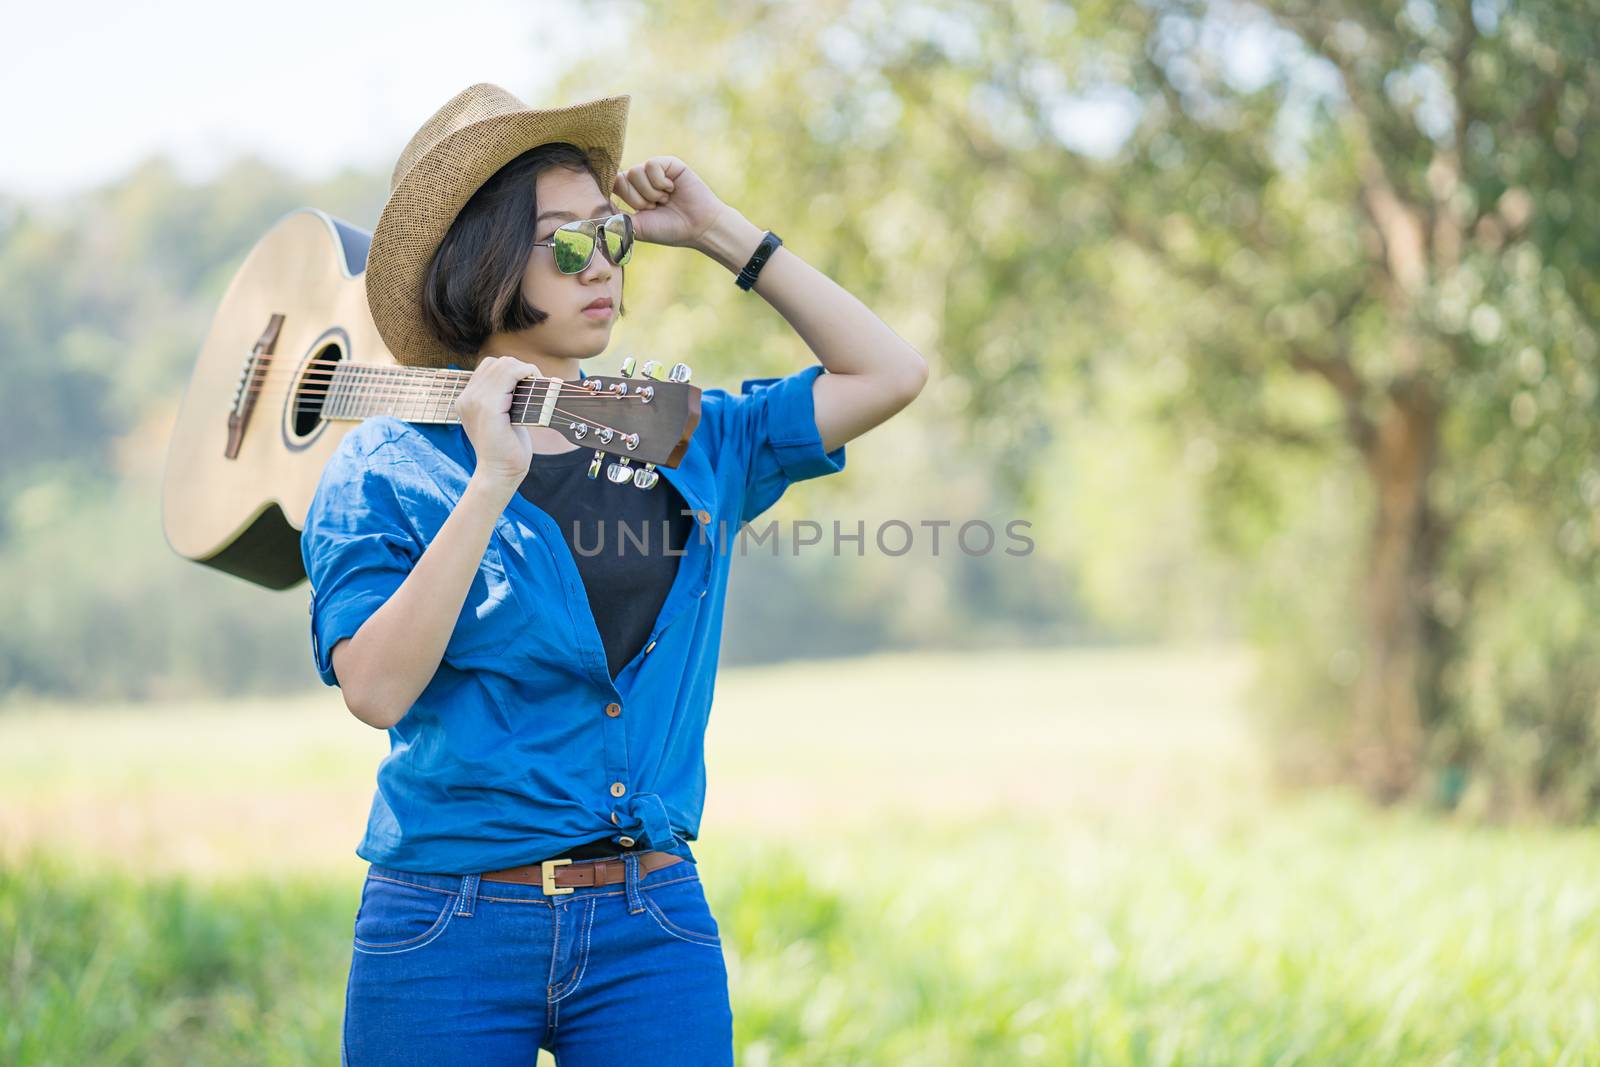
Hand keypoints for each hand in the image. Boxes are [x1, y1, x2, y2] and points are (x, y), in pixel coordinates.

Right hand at [453, 355, 543, 487]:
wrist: (499, 473)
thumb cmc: (506, 449)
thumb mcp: (500, 419)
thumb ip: (502, 399)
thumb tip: (523, 380)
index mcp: (467, 399)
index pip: (488, 367)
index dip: (511, 370)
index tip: (527, 384)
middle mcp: (466, 397)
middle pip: (497, 363)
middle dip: (520, 368)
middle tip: (536, 385)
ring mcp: (475, 400)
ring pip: (504, 365)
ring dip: (525, 370)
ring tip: (536, 385)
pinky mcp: (488, 407)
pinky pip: (509, 375)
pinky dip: (526, 374)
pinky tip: (535, 384)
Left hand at [611, 156, 725, 248]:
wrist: (698, 227)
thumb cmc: (669, 230)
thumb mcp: (637, 227)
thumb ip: (615, 218)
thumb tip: (593, 213)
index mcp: (633, 194)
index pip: (612, 185)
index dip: (615, 192)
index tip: (621, 205)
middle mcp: (642, 181)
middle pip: (621, 179)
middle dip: (637, 199)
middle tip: (655, 208)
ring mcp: (655, 171)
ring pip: (635, 172)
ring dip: (650, 192)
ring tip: (665, 200)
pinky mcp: (668, 163)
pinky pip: (651, 165)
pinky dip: (660, 182)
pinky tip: (672, 189)